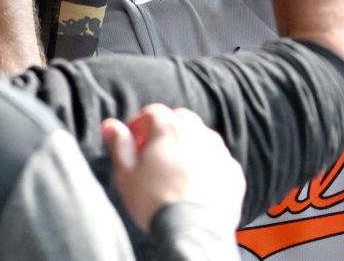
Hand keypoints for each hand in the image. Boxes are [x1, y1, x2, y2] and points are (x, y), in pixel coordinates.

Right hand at [101, 105, 244, 232]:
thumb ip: (119, 145)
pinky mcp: (233, 171)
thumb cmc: (155, 201)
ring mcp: (220, 151)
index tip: (132, 139)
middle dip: (166, 129)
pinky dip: (207, 164)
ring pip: (202, 137)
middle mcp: (199, 133)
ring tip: (175, 168)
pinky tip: (197, 182)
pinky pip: (219, 159)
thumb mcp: (127, 173)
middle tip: (153, 152)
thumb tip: (110, 125)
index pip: (153, 111)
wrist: (192, 230)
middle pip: (181, 119)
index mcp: (170, 129)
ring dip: (189, 144)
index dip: (140, 123)